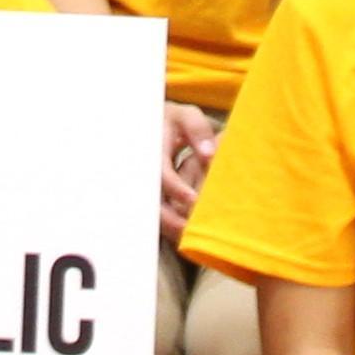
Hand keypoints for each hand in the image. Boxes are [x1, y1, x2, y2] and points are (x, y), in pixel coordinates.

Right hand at [158, 100, 220, 232]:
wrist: (149, 124)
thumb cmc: (174, 122)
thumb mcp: (185, 117)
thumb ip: (197, 130)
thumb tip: (209, 154)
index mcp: (153, 151)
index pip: (162, 174)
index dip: (177, 188)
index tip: (194, 199)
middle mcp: (145, 171)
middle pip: (152, 201)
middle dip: (170, 219)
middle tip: (190, 231)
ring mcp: (145, 186)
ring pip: (151, 213)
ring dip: (169, 227)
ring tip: (190, 237)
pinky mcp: (148, 196)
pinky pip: (154, 215)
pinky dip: (168, 226)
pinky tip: (183, 234)